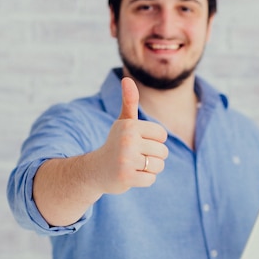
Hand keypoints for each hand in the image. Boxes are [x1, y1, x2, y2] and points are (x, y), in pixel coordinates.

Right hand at [95, 77, 168, 193]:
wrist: (95, 170)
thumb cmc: (115, 144)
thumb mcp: (123, 123)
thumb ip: (129, 102)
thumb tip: (127, 78)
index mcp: (130, 126)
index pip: (162, 135)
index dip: (154, 141)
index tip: (139, 143)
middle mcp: (127, 140)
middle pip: (163, 152)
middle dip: (152, 157)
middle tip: (134, 157)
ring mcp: (126, 159)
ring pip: (158, 166)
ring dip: (149, 169)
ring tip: (134, 166)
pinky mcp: (126, 176)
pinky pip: (150, 179)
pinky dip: (143, 180)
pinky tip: (130, 176)